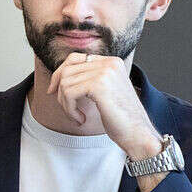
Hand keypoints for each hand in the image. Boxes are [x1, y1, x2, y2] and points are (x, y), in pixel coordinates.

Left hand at [46, 53, 160, 159]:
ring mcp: (105, 72)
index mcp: (112, 62)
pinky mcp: (99, 85)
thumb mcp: (105, 91)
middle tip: (67, 108)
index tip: (54, 91)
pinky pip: (69, 93)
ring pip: (65, 82)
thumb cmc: (121, 118)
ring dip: (65, 103)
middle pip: (67, 69)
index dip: (59, 74)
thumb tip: (59, 76)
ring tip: (76, 115)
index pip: (75, 58)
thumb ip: (89, 78)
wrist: (138, 133)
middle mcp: (109, 63)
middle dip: (60, 91)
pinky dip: (69, 109)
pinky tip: (81, 119)